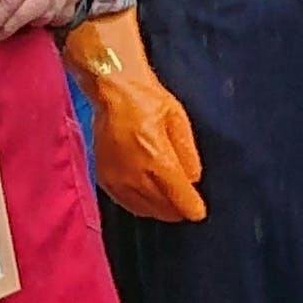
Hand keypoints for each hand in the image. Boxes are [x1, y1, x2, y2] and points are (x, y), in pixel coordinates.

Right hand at [59, 9, 203, 223]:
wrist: (112, 89)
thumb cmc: (147, 99)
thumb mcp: (178, 118)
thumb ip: (188, 153)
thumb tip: (193, 180)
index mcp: (155, 157)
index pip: (178, 197)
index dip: (192, 208)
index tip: (199, 213)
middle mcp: (134, 173)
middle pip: (162, 207)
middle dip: (177, 210)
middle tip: (186, 206)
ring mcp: (116, 178)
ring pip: (144, 209)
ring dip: (159, 210)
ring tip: (170, 205)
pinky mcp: (104, 178)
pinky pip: (126, 203)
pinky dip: (140, 205)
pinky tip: (149, 200)